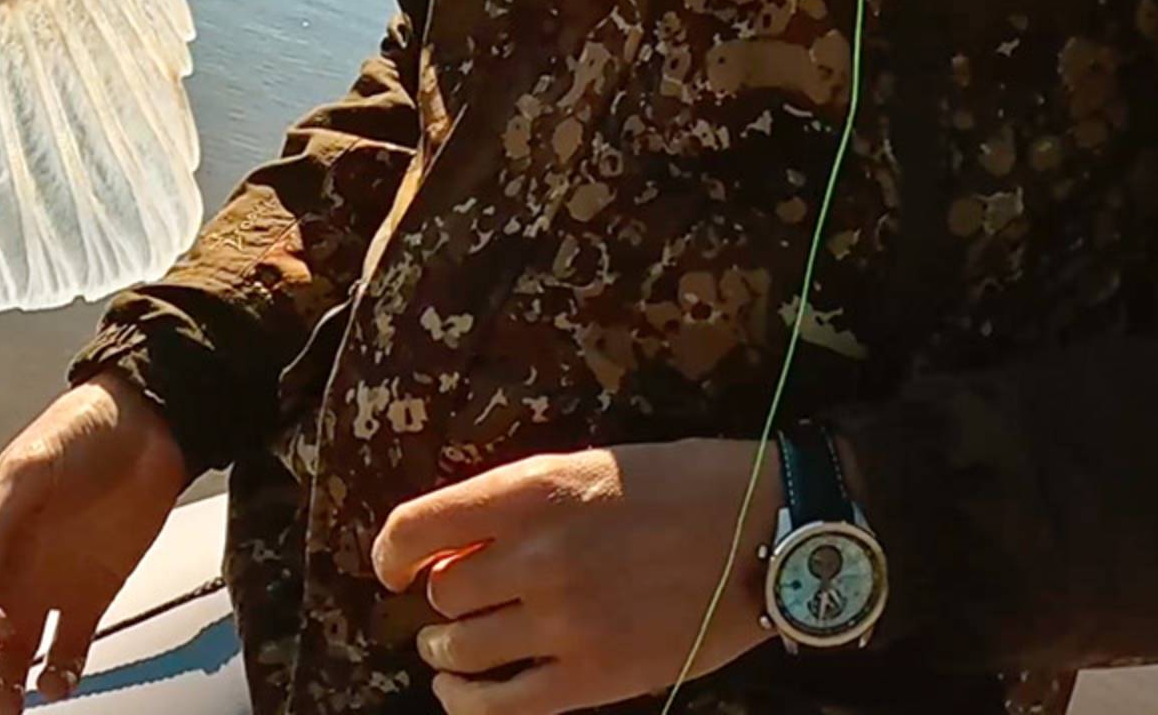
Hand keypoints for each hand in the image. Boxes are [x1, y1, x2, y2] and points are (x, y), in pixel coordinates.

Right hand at [0, 377, 191, 712]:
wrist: (147, 429)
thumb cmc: (80, 432)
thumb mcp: (28, 468)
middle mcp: (10, 571)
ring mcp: (48, 589)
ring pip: (13, 656)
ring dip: (7, 686)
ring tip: (15, 703)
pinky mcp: (90, 600)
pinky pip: (68, 652)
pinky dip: (61, 675)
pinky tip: (62, 679)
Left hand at [368, 438, 780, 714]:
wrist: (767, 530)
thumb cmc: (678, 486)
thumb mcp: (584, 466)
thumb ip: (516, 505)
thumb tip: (449, 545)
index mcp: (530, 491)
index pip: (416, 527)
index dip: (390, 552)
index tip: (392, 567)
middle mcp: (538, 555)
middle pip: (442, 594)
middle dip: (444, 600)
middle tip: (460, 602)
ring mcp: (567, 621)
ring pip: (461, 649)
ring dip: (445, 652)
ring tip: (449, 651)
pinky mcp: (597, 677)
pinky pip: (505, 705)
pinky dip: (468, 703)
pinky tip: (460, 693)